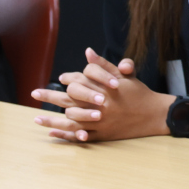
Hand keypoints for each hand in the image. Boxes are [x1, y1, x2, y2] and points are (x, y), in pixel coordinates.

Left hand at [33, 49, 175, 142]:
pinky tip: (53, 135)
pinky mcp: (102, 135)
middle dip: (49, 97)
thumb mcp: (124, 76)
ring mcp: (99, 122)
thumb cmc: (138, 93)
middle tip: (33, 94)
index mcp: (101, 89)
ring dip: (52, 121)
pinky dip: (65, 135)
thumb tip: (87, 52)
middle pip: (67, 101)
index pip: (78, 82)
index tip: (60, 79)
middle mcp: (97, 106)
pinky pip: (80, 136)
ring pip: (70, 121)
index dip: (67, 80)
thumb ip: (103, 65)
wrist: (154, 115)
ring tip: (36, 120)